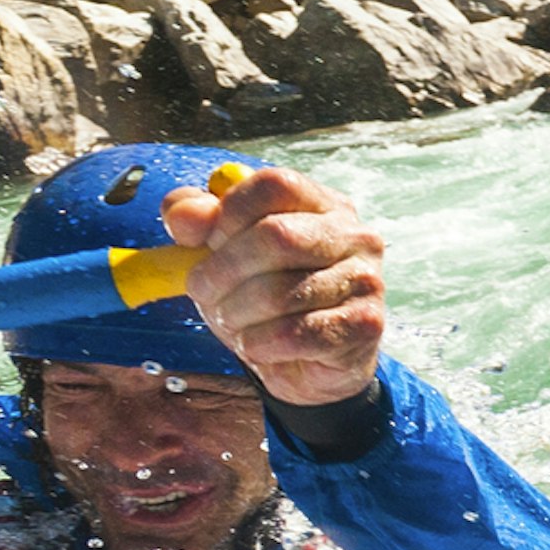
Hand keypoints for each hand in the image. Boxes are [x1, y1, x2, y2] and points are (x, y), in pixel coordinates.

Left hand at [165, 167, 386, 406]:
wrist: (308, 363)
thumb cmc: (265, 300)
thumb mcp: (224, 255)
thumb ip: (199, 223)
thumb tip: (183, 215)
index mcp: (322, 204)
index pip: (274, 185)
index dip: (228, 213)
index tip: (208, 243)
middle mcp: (355, 235)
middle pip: (276, 236)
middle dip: (222, 270)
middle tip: (202, 292)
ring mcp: (366, 279)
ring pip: (280, 292)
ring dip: (236, 314)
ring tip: (232, 322)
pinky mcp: (366, 325)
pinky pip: (295, 333)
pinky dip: (259, 344)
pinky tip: (258, 345)